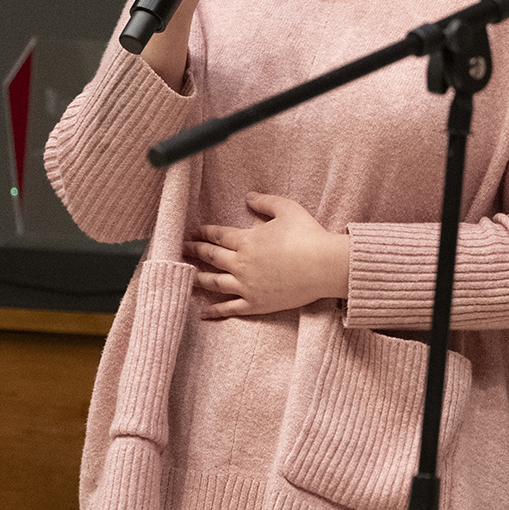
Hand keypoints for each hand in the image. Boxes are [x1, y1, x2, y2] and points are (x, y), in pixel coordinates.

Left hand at [187, 193, 348, 318]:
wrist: (326, 266)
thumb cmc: (309, 235)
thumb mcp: (288, 209)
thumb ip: (265, 202)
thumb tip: (248, 197)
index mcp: (246, 240)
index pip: (217, 235)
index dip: (203, 232)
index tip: (193, 231)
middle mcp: (241, 264)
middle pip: (211, 256)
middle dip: (195, 251)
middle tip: (182, 248)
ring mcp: (247, 286)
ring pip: (214, 282)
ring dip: (197, 278)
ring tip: (186, 275)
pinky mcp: (256, 304)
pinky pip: (229, 308)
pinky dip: (214, 311)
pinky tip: (202, 312)